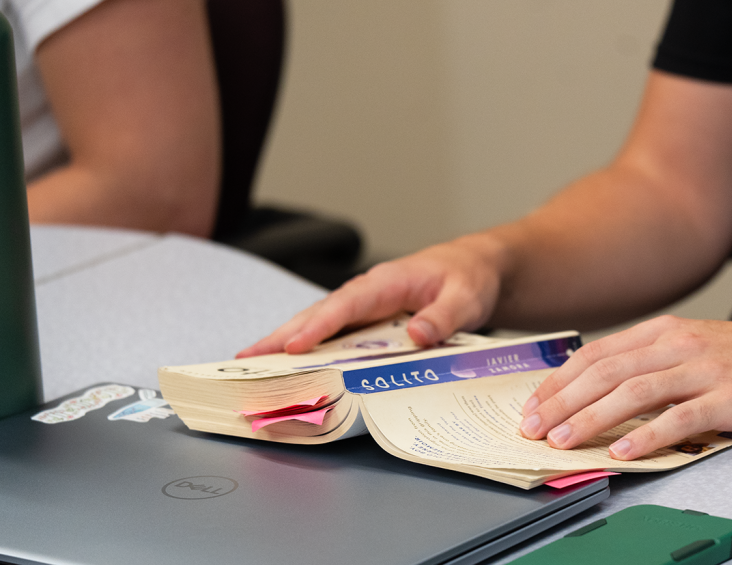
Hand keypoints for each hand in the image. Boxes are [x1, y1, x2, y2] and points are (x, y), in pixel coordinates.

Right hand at [237, 234, 507, 356]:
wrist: (475, 270)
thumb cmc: (469, 279)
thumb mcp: (466, 298)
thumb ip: (444, 317)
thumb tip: (416, 335)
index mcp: (387, 282)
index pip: (346, 305)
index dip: (318, 326)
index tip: (293, 346)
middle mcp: (369, 294)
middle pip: (318, 315)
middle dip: (281, 336)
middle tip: (245, 359)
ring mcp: (365, 309)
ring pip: (319, 325)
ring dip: (286, 345)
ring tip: (251, 367)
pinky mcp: (368, 322)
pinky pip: (334, 336)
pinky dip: (310, 351)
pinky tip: (292, 369)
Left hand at [519, 315, 731, 459]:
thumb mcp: (691, 346)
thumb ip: (647, 362)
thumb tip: (596, 389)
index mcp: (663, 331)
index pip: (596, 354)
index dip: (559, 381)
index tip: (533, 406)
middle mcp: (679, 344)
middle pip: (606, 372)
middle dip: (562, 401)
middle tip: (534, 428)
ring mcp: (705, 369)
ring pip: (635, 391)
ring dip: (593, 418)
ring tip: (565, 441)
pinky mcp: (730, 397)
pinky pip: (681, 418)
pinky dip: (648, 436)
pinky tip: (624, 452)